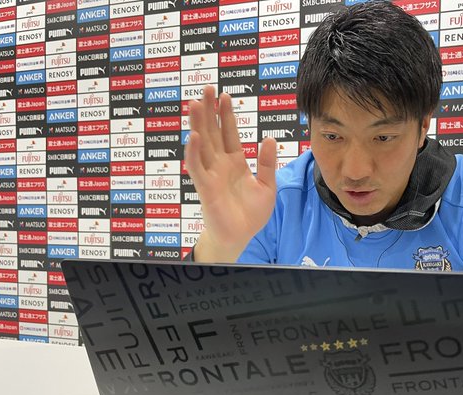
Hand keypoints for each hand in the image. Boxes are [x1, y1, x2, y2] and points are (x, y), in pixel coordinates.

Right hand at [185, 85, 277, 261]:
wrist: (240, 236)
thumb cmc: (251, 214)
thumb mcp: (267, 186)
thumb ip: (267, 163)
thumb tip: (269, 139)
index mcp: (235, 162)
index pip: (230, 133)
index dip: (227, 115)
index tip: (225, 96)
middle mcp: (220, 164)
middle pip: (213, 132)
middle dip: (209, 111)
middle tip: (206, 89)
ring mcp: (211, 174)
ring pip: (202, 144)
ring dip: (198, 124)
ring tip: (195, 103)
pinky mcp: (204, 187)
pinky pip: (197, 167)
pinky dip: (193, 152)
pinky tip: (194, 136)